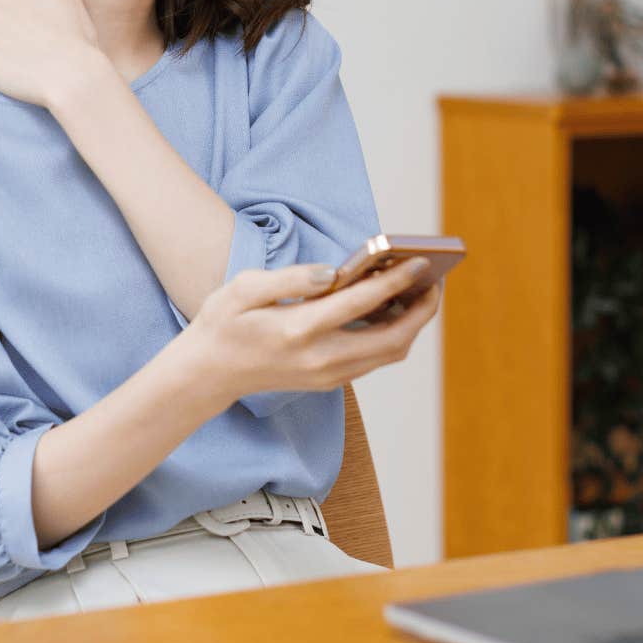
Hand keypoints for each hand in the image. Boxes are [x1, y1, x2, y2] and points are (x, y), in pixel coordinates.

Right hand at [173, 257, 442, 403]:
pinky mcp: (329, 381)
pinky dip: (394, 336)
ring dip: (412, 325)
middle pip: (392, 339)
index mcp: (298, 330)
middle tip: (434, 281)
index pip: (360, 303)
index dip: (395, 281)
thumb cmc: (223, 324)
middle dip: (421, 310)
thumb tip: (332, 273)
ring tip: (421, 294)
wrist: (208, 374)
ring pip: (389, 354)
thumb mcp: (242, 289)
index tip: (419, 262)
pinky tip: (395, 311)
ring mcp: (327, 375)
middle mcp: (319, 359)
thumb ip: (290, 278)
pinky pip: (375, 360)